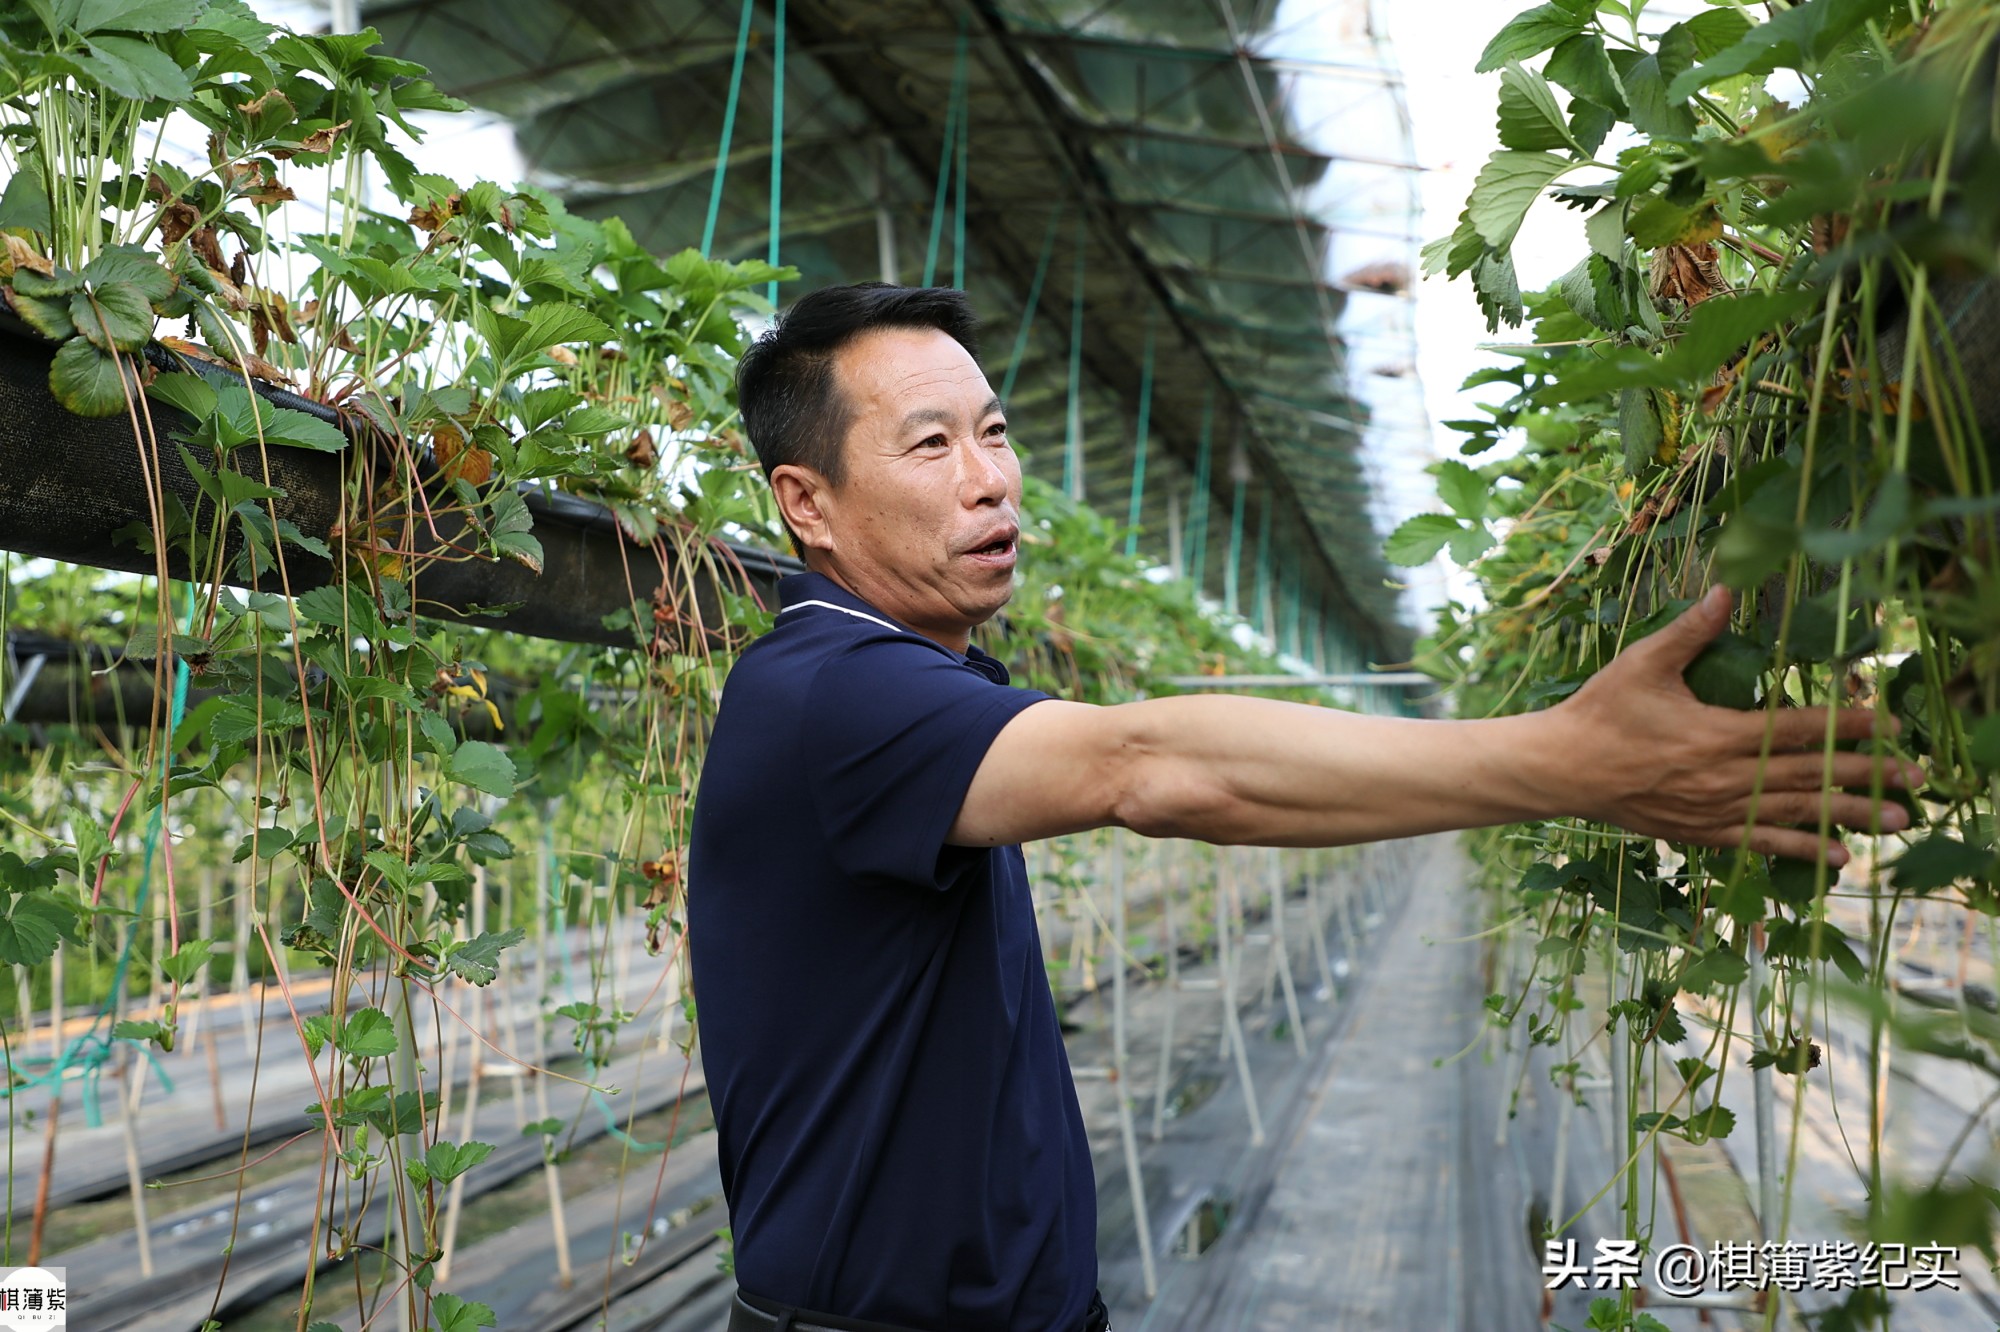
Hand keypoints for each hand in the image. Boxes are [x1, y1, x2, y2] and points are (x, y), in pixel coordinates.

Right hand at [1554, 586, 1921, 864]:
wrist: (1560, 769)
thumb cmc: (1600, 711)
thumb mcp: (1642, 663)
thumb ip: (1691, 631)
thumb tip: (1727, 589)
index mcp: (1716, 733)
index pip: (1797, 728)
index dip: (1847, 725)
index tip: (1892, 722)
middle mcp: (1724, 778)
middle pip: (1809, 775)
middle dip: (1867, 774)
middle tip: (1918, 777)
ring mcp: (1715, 810)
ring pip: (1795, 814)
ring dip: (1849, 817)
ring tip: (1896, 821)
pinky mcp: (1702, 833)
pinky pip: (1761, 843)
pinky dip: (1801, 851)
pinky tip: (1837, 859)